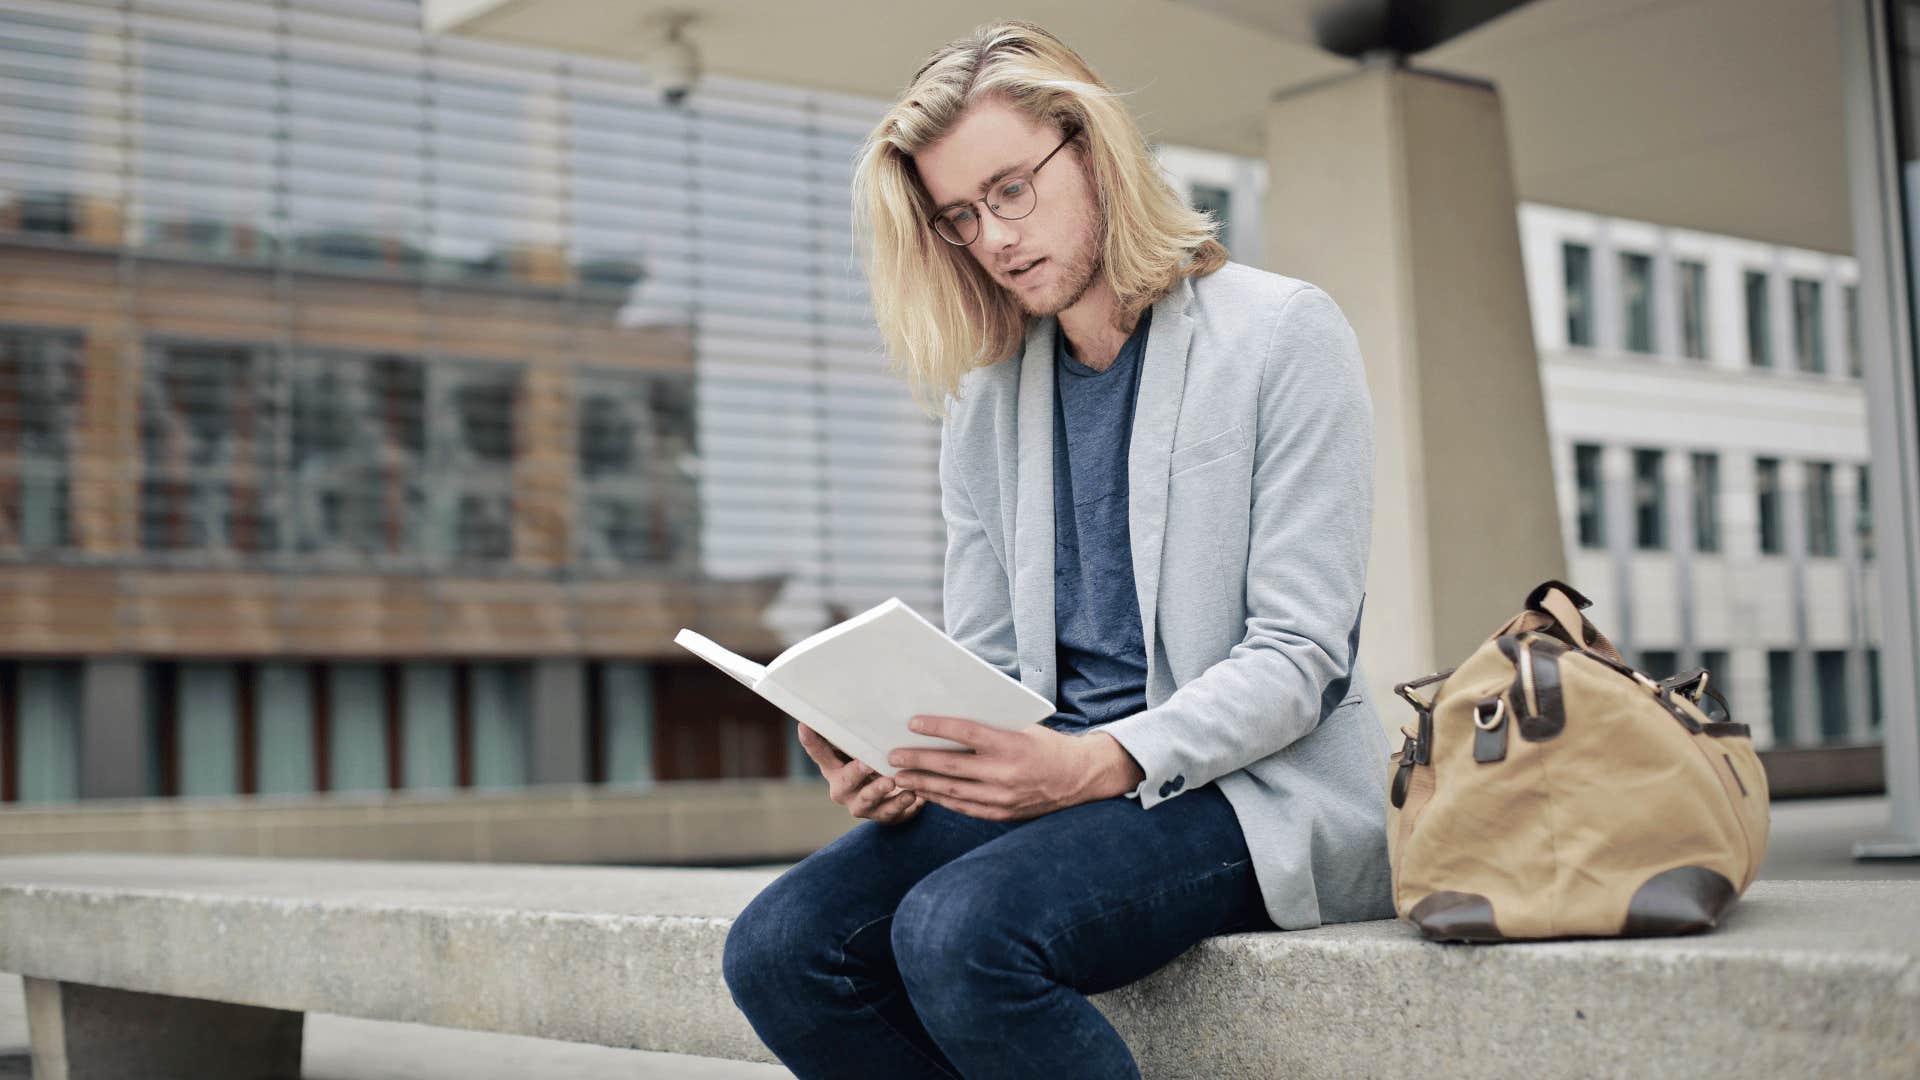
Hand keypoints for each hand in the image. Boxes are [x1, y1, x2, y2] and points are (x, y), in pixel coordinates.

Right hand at [796, 722, 924, 825]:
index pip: (818, 753)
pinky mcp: (882, 815)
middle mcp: (842, 788)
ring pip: (866, 801)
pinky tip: (913, 795)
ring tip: (891, 782)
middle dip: (855, 773)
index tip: (804, 724)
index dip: (810, 740)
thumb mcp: (863, 748)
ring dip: (878, 791)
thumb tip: (857, 694)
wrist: (890, 799)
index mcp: (833, 768)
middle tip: (867, 764)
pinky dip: (901, 804)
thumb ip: (858, 733)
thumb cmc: (873, 762)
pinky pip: (891, 812)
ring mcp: (861, 804)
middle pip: (843, 782)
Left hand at [885, 714, 1144, 821]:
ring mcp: (1003, 797)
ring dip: (922, 783)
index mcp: (1012, 744)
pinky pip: (964, 807)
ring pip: (953, 791)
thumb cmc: (1046, 745)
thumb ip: (989, 727)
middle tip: (892, 755)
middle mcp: (1006, 773)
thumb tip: (947, 721)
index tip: (912, 723)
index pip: (967, 733)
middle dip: (917, 761)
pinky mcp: (1002, 813)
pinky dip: (940, 799)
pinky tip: (923, 792)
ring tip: (899, 776)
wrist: (1079, 778)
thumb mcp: (1022, 727)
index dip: (937, 728)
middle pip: (951, 767)